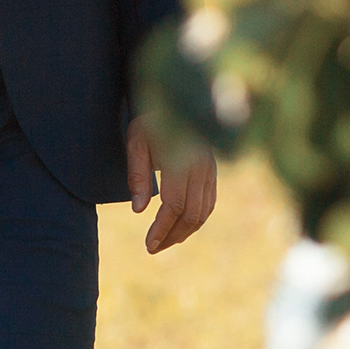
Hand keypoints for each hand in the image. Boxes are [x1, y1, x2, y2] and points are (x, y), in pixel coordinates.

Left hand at [127, 114, 216, 253]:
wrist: (177, 100)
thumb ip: (137, 176)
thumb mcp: (136, 143)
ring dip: (185, 232)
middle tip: (153, 248)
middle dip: (172, 235)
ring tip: (164, 241)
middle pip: (191, 214)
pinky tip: (181, 227)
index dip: (162, 228)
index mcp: (182, 161)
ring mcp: (211, 171)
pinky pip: (209, 203)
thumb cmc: (151, 121)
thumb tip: (138, 210)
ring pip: (203, 212)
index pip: (174, 205)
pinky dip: (197, 220)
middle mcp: (202, 169)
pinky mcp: (214, 172)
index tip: (148, 244)